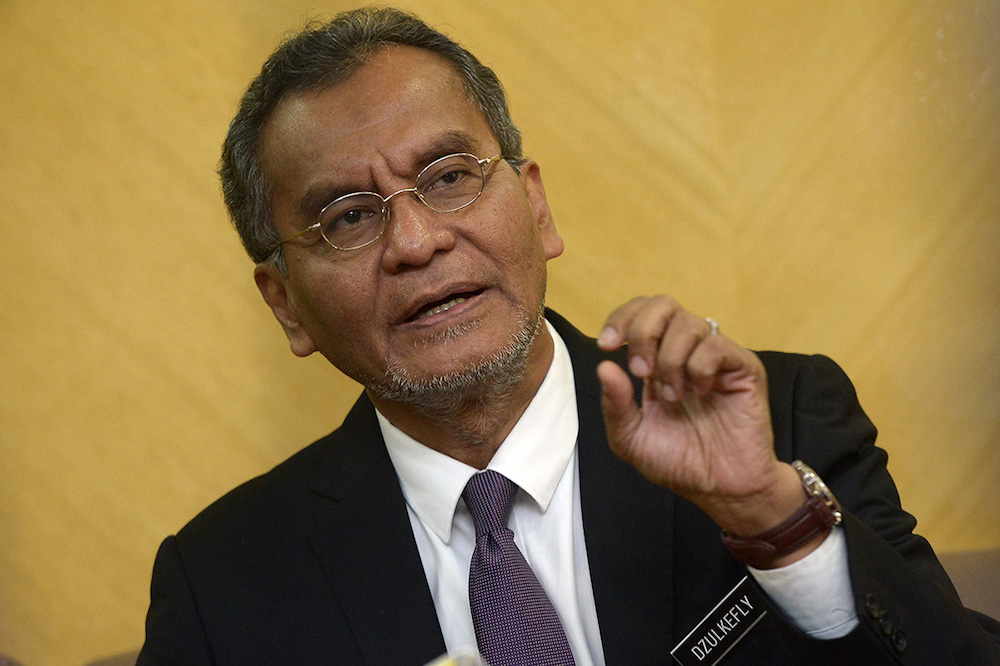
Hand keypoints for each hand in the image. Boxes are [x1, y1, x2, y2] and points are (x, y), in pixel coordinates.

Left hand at [596, 296, 803, 536]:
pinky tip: (698, 392)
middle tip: (641, 371)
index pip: (640, 313)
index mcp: (656, 360)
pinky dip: (698, 367)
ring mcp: (716, 357)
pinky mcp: (743, 368)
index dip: (621, 319)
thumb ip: (614, 404)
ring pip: (689, 323)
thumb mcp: (630, 438)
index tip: (607, 345)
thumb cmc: (678, 463)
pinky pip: (716, 345)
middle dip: (643, 331)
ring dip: (670, 359)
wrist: (720, 489)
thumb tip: (604, 365)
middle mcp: (686, 351)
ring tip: (672, 396)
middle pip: (663, 304)